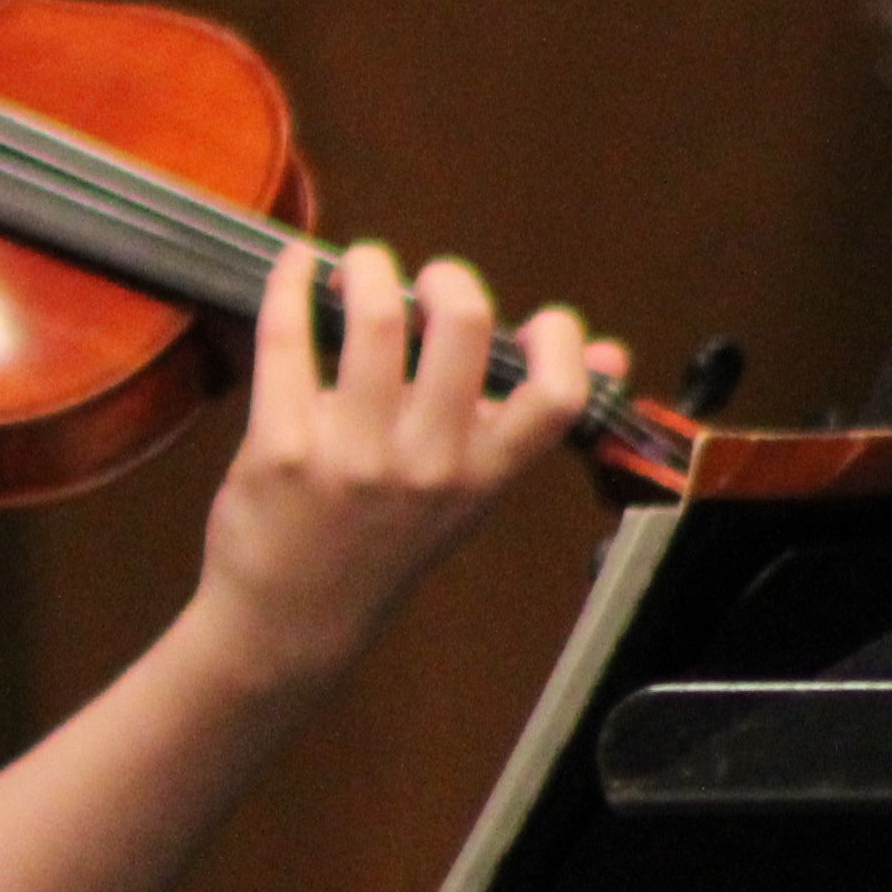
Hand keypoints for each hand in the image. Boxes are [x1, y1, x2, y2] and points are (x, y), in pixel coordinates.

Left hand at [185, 241, 609, 698]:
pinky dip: (288, 285)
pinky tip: (293, 268)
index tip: (534, 320)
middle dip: (448, 277)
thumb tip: (611, 354)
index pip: (555, 396)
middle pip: (463, 327)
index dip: (558, 339)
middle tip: (422, 279)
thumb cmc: (381, 547)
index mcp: (483, 475)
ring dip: (367, 269)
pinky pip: (288, 340)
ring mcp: (353, 455)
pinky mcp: (280, 445)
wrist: (287, 624)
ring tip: (357, 268)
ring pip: (376, 320)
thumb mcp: (469, 495)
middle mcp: (427, 465)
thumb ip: (524, 424)